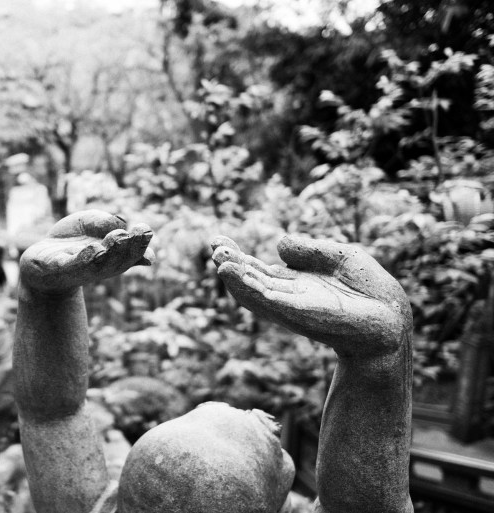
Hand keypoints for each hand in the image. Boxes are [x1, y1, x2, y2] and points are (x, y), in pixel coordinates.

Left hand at [20, 210, 153, 293]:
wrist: (39, 263)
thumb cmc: (71, 243)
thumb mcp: (90, 223)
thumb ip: (107, 223)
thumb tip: (126, 226)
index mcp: (112, 258)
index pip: (130, 253)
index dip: (139, 244)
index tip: (146, 230)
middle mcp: (99, 267)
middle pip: (116, 260)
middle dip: (127, 246)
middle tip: (137, 231)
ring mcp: (77, 270)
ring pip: (97, 264)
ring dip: (110, 252)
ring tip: (118, 237)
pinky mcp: (56, 269)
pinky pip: (71, 265)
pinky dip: (83, 259)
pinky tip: (94, 249)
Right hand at [211, 235, 410, 356]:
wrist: (393, 321)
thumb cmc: (372, 292)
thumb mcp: (341, 256)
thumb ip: (310, 249)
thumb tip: (277, 243)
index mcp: (294, 283)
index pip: (257, 270)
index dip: (237, 256)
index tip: (218, 240)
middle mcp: (287, 297)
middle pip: (250, 280)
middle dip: (231, 264)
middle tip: (214, 246)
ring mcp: (291, 307)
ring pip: (254, 292)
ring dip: (235, 278)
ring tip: (219, 260)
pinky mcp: (298, 314)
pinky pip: (267, 300)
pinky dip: (248, 289)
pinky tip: (234, 275)